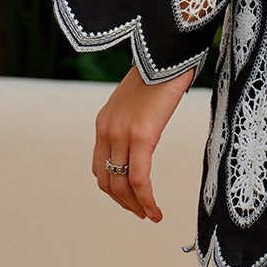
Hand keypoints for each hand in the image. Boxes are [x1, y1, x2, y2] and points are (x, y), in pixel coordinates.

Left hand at [93, 62, 194, 220]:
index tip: (131, 199)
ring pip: (121, 185)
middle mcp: (106, 130)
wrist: (166, 50)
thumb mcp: (140, 98)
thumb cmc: (160, 69)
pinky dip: (146, 200)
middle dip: (123, 202)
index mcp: (104, 122)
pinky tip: (156, 210)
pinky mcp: (141, 136)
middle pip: (107, 180)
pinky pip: (140, 178)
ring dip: (134, 206)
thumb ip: (136, 118)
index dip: (114, 188)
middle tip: (141, 213)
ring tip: (150, 216)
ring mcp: (121, 134)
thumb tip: (149, 130)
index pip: (100, 166)